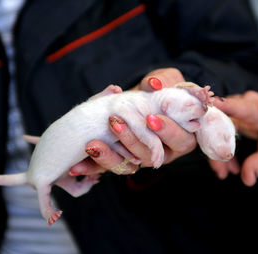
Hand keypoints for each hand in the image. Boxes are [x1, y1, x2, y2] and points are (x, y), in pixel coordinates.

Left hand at [69, 68, 196, 175]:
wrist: (142, 98)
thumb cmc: (160, 90)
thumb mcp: (166, 81)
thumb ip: (164, 82)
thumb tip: (152, 84)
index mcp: (181, 136)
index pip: (179, 139)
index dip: (166, 131)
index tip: (150, 119)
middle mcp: (162, 153)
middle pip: (151, 156)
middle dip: (132, 141)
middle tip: (116, 124)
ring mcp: (141, 159)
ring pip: (128, 166)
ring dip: (109, 156)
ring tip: (93, 143)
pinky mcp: (122, 160)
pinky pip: (108, 168)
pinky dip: (92, 167)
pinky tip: (76, 166)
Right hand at [211, 91, 257, 185]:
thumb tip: (246, 178)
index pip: (241, 107)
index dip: (224, 107)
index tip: (207, 109)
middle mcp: (247, 103)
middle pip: (221, 121)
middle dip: (215, 148)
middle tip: (221, 171)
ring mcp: (238, 104)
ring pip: (216, 125)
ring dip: (216, 148)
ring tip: (225, 170)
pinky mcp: (231, 109)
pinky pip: (218, 125)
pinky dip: (219, 144)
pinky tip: (228, 162)